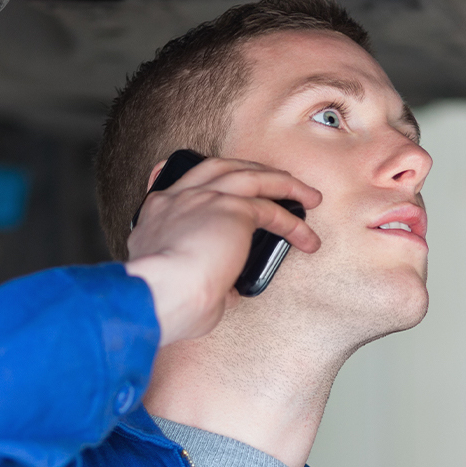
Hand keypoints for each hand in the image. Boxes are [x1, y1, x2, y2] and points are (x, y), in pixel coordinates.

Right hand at [123, 157, 320, 346]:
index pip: (184, 185)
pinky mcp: (235, 210)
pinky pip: (271, 210)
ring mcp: (207, 198)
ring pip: (252, 176)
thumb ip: (201, 279)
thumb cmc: (161, 298)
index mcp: (158, 213)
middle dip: (252, 170)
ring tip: (306, 196)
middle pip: (221, 168)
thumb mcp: (173, 281)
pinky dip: (293, 222)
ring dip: (283, 184)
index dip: (207, 183)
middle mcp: (180, 198)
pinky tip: (307, 237)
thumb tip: (226, 290)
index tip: (221, 190)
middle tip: (275, 181)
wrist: (160, 294)